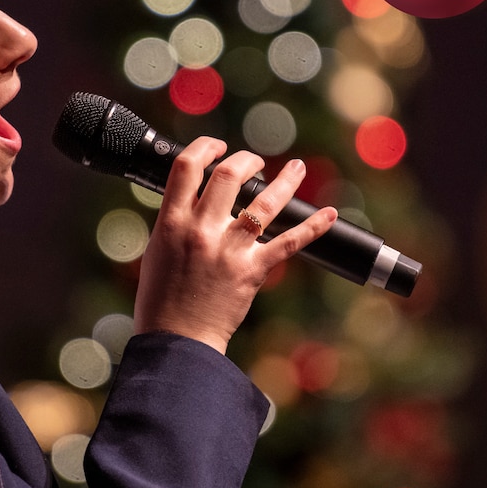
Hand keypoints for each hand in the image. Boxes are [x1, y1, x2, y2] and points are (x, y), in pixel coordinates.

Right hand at [132, 138, 337, 354]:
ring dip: (285, 181)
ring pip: (264, 203)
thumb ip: (177, 222)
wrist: (177, 340)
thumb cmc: (161, 300)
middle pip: (228, 175)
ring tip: (295, 168)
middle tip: (256, 161)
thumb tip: (196, 200)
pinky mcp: (252, 271)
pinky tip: (328, 214)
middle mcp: (201, 230)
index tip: (217, 147)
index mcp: (171, 222)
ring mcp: (229, 250)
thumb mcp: (157, 251)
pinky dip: (313, 227)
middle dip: (246, 160)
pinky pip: (288, 243)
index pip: (186, 167)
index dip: (205, 147)